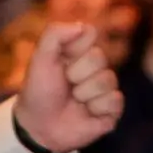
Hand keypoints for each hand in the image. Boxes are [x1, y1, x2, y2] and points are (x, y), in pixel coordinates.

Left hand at [12, 24, 124, 152]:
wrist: (37, 126)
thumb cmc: (39, 92)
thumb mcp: (40, 58)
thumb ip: (55, 34)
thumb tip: (83, 26)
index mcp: (80, 51)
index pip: (90, 33)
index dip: (74, 48)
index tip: (59, 62)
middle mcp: (96, 67)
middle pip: (99, 57)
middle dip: (76, 73)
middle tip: (65, 86)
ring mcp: (106, 88)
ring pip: (107, 79)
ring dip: (83, 93)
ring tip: (74, 101)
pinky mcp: (112, 110)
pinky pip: (115, 100)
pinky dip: (95, 107)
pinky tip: (85, 113)